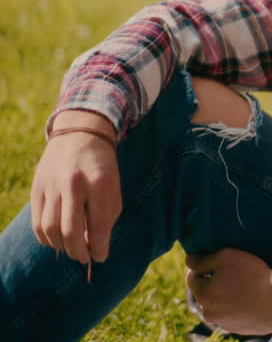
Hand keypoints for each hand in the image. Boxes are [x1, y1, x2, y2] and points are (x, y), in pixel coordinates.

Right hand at [30, 110, 121, 265]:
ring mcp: (51, 186)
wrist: (79, 135)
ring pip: (50, 229)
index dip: (100, 246)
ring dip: (61, 247)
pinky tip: (57, 240)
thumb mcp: (113, 186)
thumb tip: (96, 247)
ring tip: (72, 249)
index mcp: (99, 182)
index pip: (98, 224)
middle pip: (69, 230)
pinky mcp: (37, 188)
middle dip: (78, 251)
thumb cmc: (102, 166)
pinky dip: (46, 238)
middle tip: (84, 258)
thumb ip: (107, 216)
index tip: (101, 257)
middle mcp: (73, 184)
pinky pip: (37, 223)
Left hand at [186, 248, 271, 335]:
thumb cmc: (251, 275)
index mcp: (203, 295)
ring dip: (226, 297)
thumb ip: (203, 259)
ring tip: (244, 287)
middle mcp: (209, 313)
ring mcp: (224, 323)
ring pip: (219, 306)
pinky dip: (238, 307)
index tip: (214, 263)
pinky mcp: (240, 329)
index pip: (192, 278)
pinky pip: (234, 315)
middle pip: (206, 294)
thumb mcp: (226, 257)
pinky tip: (251, 299)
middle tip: (232, 274)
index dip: (202, 268)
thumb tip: (188, 260)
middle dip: (214, 284)